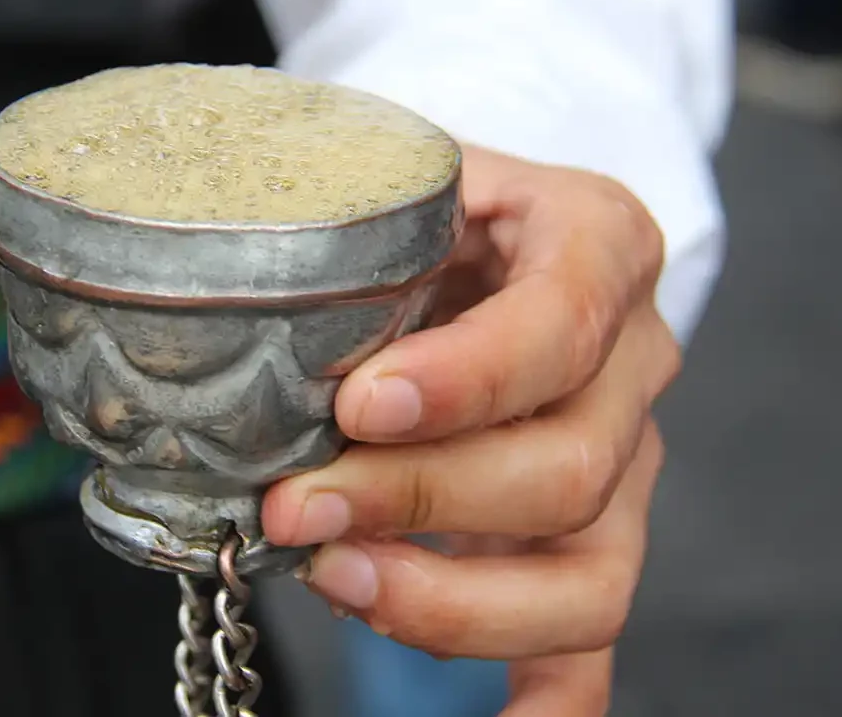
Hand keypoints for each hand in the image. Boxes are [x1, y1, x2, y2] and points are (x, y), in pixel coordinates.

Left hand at [261, 146, 679, 715]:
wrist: (480, 230)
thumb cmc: (425, 203)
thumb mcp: (397, 177)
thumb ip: (346, 226)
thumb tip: (212, 315)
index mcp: (597, 241)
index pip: (562, 320)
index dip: (468, 377)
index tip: (361, 404)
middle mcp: (630, 361)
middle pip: (569, 464)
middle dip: (420, 498)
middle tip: (298, 506)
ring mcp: (622, 463)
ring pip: (589, 574)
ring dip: (454, 601)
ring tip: (337, 578)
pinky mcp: (590, 540)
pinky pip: (592, 642)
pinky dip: (545, 704)